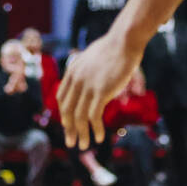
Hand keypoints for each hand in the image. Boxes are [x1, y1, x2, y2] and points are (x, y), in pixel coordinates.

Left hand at [57, 32, 138, 149]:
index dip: (63, 113)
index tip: (67, 124)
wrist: (125, 40)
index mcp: (72, 71)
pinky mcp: (101, 91)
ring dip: (81, 133)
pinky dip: (95, 129)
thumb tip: (92, 82)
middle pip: (67, 110)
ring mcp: (87, 85)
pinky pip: (94, 116)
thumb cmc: (114, 48)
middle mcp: (76, 79)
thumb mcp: (93, 58)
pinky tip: (99, 137)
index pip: (61, 97)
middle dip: (68, 129)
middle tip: (71, 142)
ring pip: (79, 116)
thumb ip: (88, 71)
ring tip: (84, 145)